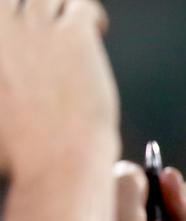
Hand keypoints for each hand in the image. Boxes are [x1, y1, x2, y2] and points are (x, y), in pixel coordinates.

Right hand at [0, 0, 118, 174]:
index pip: (0, 10)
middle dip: (30, 7)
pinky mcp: (72, 36)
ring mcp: (35, 30)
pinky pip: (82, 5)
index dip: (12, 17)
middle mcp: (2, 31)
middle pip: (14, 0)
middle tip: (54, 27)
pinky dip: (91, 14)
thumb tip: (12, 84)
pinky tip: (98, 31)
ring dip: (63, 7)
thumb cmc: (22, 151)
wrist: (54, 160)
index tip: (22, 30)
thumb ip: (4, 81)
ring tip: (80, 28)